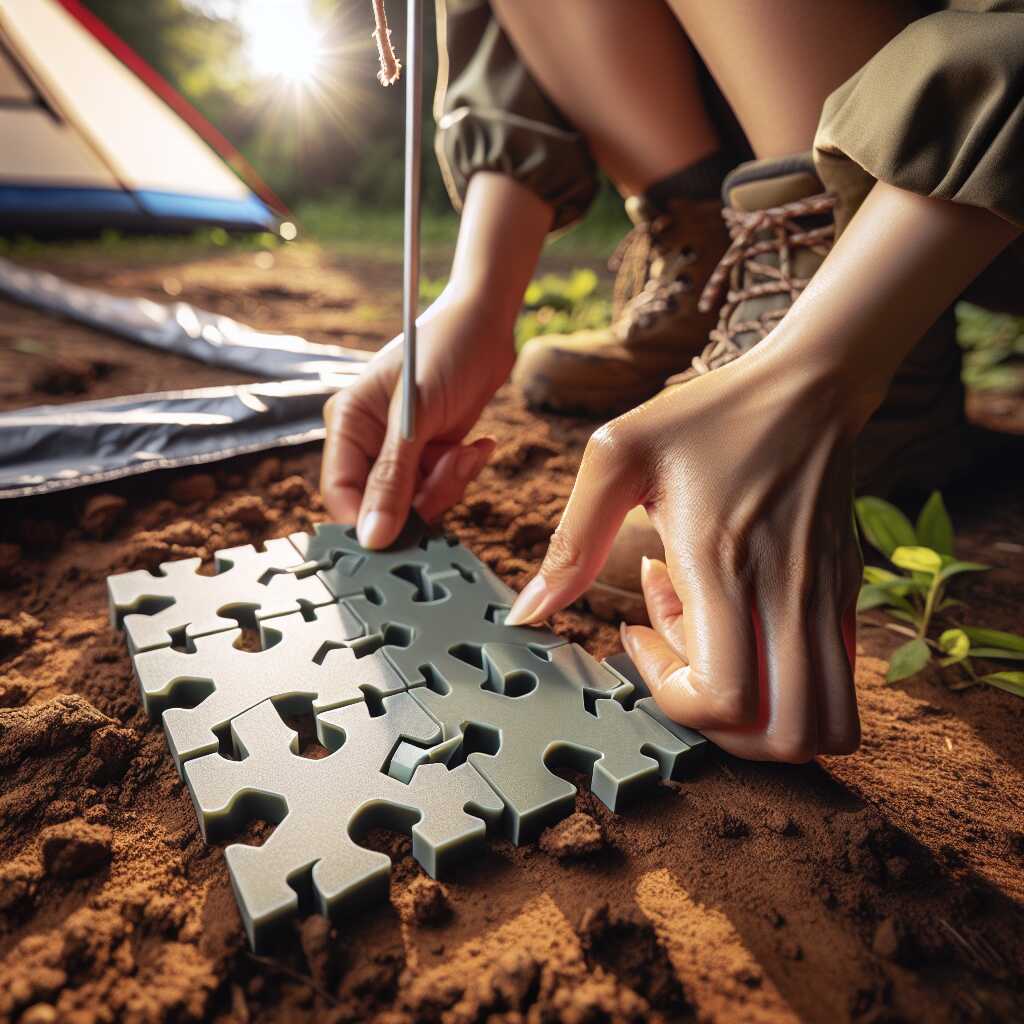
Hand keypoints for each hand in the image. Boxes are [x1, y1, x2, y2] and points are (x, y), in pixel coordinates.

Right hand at [320, 287, 515, 546]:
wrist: (488, 323)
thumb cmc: (445, 351)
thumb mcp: (416, 417)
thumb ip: (392, 479)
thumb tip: (371, 537)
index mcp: (347, 425)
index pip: (342, 495)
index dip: (369, 522)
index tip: (403, 537)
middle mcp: (368, 441)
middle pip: (383, 505)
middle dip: (424, 497)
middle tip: (454, 467)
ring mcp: (401, 450)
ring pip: (418, 501)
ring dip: (450, 483)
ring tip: (470, 449)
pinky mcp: (431, 453)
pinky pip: (442, 487)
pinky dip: (463, 472)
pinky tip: (478, 445)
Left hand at [506, 347, 861, 761]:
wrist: (809, 385)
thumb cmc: (708, 414)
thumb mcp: (617, 456)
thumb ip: (571, 540)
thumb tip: (527, 614)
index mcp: (725, 567)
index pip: (724, 701)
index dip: (673, 696)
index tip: (634, 632)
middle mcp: (788, 597)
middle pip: (784, 738)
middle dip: (720, 724)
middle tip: (680, 657)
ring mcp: (827, 602)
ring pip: (826, 725)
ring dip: (762, 712)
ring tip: (714, 643)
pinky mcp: (846, 595)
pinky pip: (836, 681)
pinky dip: (786, 679)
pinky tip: (744, 618)